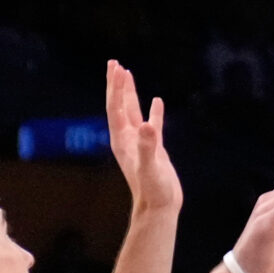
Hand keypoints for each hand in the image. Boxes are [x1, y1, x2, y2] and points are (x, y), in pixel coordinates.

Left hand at [106, 59, 181, 222]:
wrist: (159, 209)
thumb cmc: (153, 191)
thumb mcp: (150, 167)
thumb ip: (148, 146)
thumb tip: (147, 125)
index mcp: (123, 140)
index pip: (116, 108)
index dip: (116, 88)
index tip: (118, 68)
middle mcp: (127, 139)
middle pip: (118, 105)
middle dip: (116, 84)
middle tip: (114, 63)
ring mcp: (139, 143)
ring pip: (132, 111)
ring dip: (129, 93)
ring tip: (127, 74)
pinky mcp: (153, 149)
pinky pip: (152, 124)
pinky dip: (153, 111)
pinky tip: (157, 101)